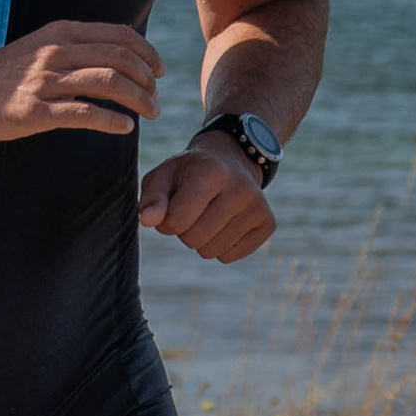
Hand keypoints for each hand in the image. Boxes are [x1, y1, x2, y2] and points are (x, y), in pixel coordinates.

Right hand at [0, 21, 161, 140]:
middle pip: (120, 57)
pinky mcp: (35, 110)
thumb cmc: (0, 76)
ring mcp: (45, 81)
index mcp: (60, 33)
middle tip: (156, 96)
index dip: (147, 51)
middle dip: (147, 78)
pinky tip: (124, 128)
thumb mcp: (38, 49)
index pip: (118, 34)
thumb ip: (72, 49)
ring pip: (109, 82)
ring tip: (151, 113)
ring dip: (138, 98)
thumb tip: (112, 59)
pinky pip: (84, 113)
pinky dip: (112, 120)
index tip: (158, 70)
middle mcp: (55, 52)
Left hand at [138, 132, 275, 260]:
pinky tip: (224, 222)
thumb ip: (151, 197)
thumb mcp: (164, 176)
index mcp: (212, 172)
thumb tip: (147, 220)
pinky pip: (229, 257)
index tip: (172, 205)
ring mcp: (257, 207)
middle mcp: (240, 189)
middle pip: (193, 239)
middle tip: (192, 209)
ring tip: (208, 214)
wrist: (232, 159)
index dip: (167, 220)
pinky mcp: (267, 223)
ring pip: (211, 251)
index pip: (177, 221)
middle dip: (184, 230)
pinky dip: (220, 246)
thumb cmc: (190, 172)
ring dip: (201, 239)